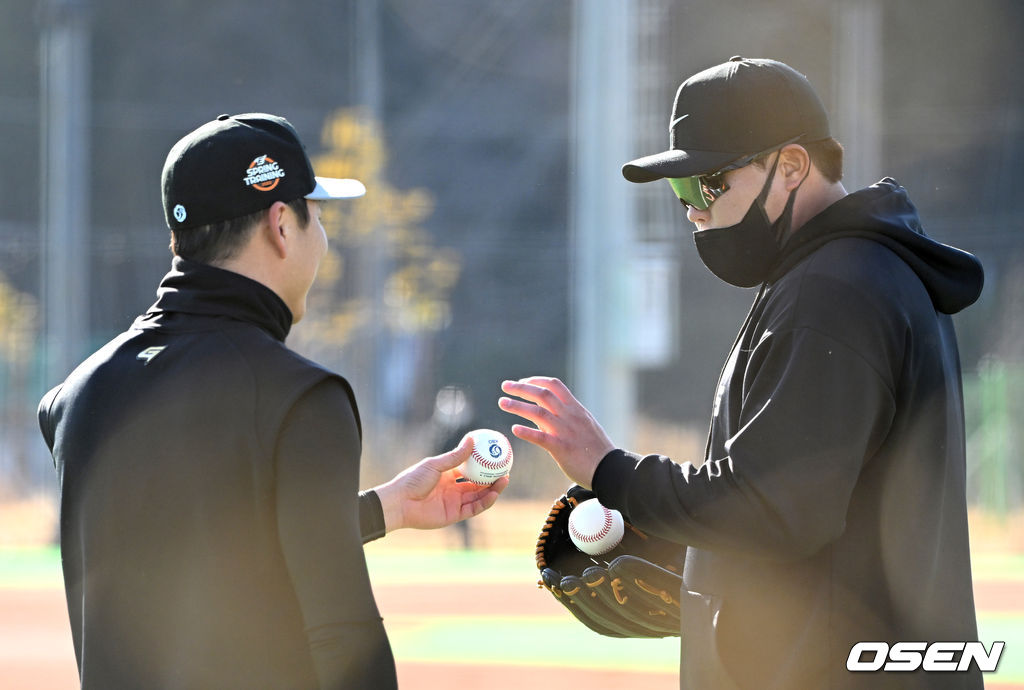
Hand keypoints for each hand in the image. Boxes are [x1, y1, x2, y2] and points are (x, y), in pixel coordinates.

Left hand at [374, 434, 508, 532]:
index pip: (470, 470)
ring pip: (478, 496)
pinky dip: (484, 502)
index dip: (483, 465)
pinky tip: (493, 494)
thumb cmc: (413, 480)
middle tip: (506, 469)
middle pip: (478, 484)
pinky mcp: (454, 515)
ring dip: (492, 490)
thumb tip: (472, 439)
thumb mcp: (435, 465)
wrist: (400, 502)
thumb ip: (455, 456)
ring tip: (504, 480)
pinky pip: (473, 508)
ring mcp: (454, 502)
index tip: (496, 457)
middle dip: (492, 478)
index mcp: (448, 475)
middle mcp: (453, 489)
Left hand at [499, 376, 614, 488]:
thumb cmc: (597, 449)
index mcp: (576, 408)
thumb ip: (566, 418)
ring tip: (502, 402)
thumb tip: (543, 416)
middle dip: (521, 388)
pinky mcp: (561, 448)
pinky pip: (540, 437)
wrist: (610, 468)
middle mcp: (570, 415)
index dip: (536, 380)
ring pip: (537, 412)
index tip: (522, 382)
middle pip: (542, 394)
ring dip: (517, 406)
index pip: (554, 385)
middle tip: (505, 386)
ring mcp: (565, 431)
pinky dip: (526, 432)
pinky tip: (514, 429)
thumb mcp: (585, 425)